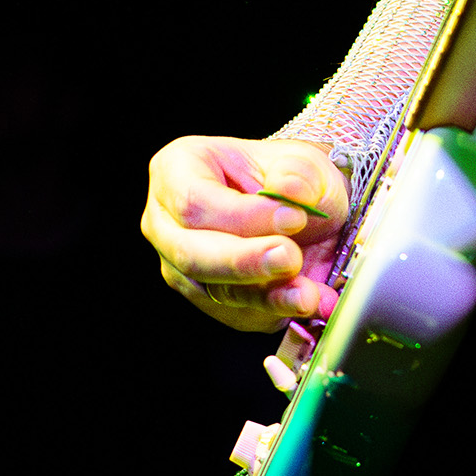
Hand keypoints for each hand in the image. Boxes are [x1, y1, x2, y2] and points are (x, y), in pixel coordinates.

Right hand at [142, 134, 350, 330]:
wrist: (304, 212)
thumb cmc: (290, 177)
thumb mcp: (304, 161)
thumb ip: (299, 174)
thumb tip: (292, 192)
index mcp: (176, 168)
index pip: (194, 202)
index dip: (243, 216)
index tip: (294, 218)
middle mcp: (166, 222)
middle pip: (190, 254)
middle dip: (245, 262)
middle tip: (292, 258)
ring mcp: (179, 265)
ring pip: (214, 291)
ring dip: (267, 296)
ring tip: (309, 292)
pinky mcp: (206, 299)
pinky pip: (235, 314)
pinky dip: (274, 310)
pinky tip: (306, 300)